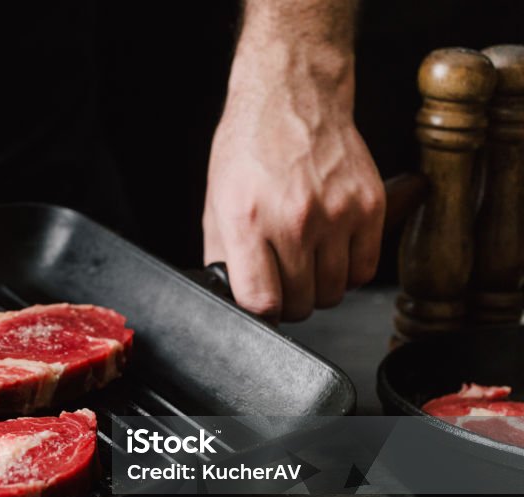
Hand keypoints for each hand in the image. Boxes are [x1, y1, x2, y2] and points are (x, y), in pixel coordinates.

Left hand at [202, 45, 384, 322]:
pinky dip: (348, 272)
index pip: (261, 301)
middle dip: (289, 301)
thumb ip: (223, 254)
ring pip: (333, 292)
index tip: (261, 303)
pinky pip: (364, 270)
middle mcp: (294, 219)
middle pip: (301, 302)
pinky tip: (331, 253)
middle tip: (283, 281)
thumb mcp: (216, 201)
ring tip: (306, 263)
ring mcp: (336, 214)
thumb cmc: (250, 148)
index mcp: (248, 220)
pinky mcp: (369, 206)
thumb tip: (232, 296)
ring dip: (318, 289)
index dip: (260, 311)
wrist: (293, 97)